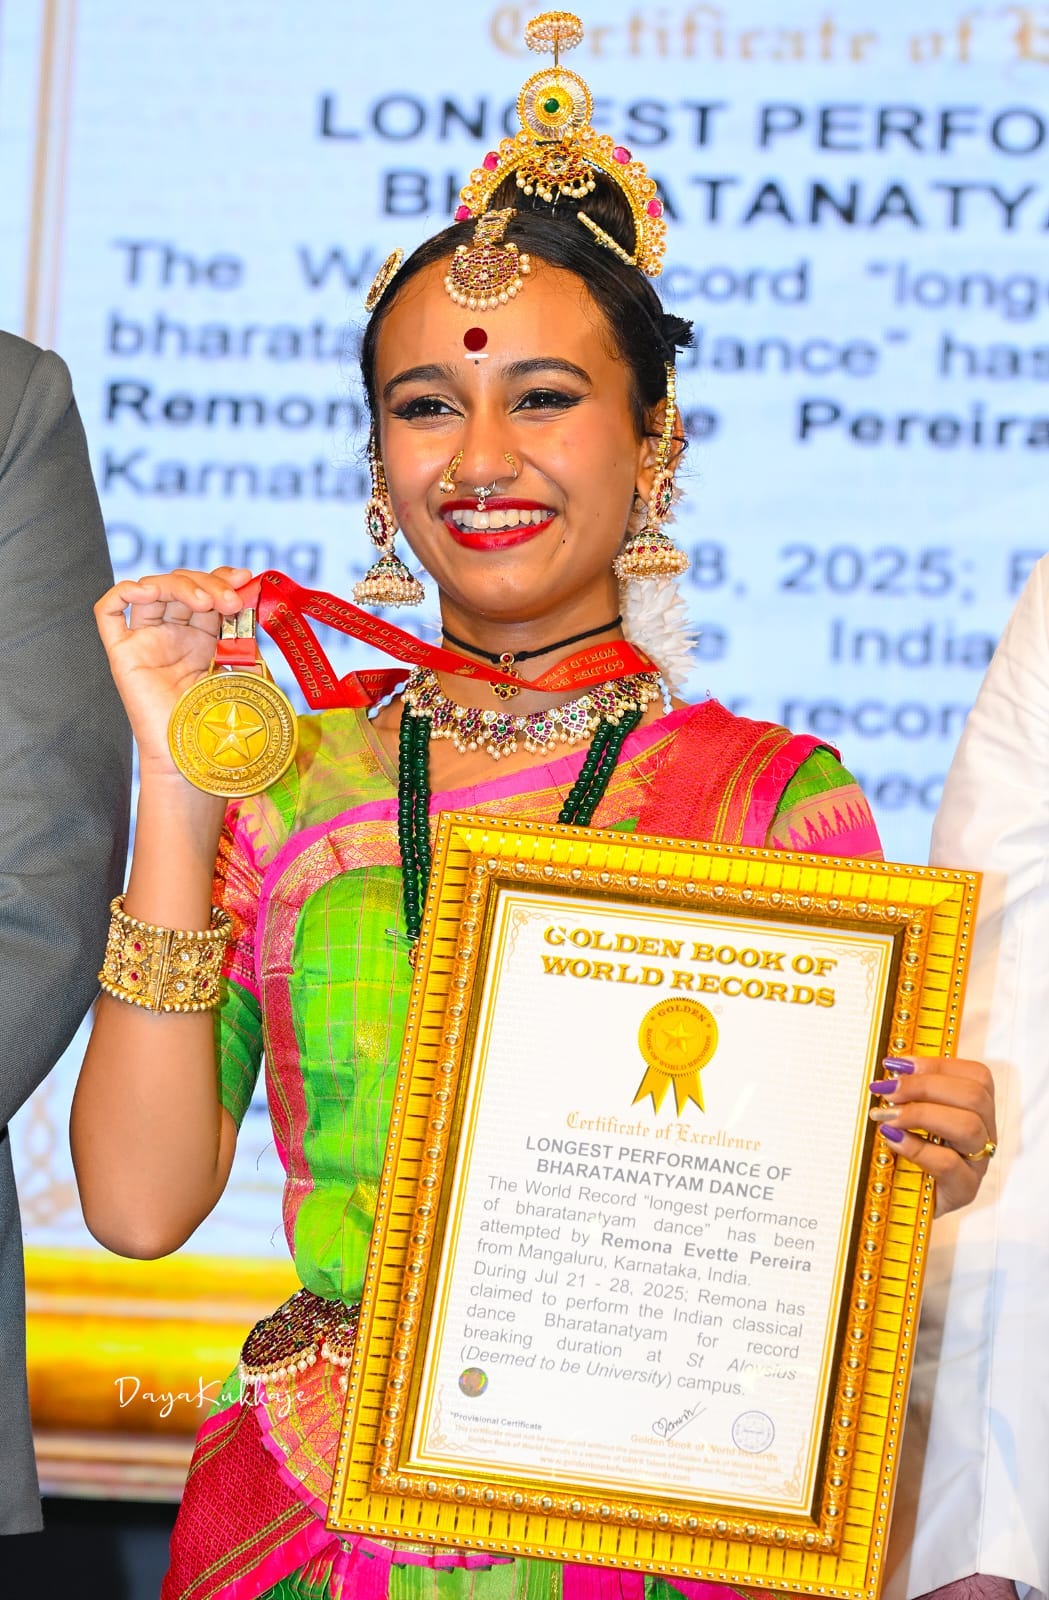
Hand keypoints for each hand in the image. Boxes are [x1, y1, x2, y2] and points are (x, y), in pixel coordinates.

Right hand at [94, 567, 250, 777]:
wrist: (194, 756)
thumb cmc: (221, 721)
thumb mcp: (243, 667)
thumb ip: (244, 633)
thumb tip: (253, 592)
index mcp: (203, 635)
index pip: (207, 590)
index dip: (223, 578)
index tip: (246, 580)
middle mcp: (174, 633)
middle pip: (183, 585)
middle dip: (209, 584)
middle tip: (231, 601)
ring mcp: (147, 640)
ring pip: (153, 589)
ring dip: (181, 585)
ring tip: (207, 602)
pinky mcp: (123, 653)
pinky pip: (109, 612)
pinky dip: (125, 592)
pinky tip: (149, 592)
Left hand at [869, 1054, 996, 1216]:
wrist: (907, 1205)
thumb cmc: (908, 1156)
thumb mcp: (911, 1120)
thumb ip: (910, 1095)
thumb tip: (889, 1070)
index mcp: (977, 1111)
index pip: (976, 1076)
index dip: (936, 1065)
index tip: (896, 1065)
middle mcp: (984, 1134)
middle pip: (975, 1097)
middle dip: (924, 1086)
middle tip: (887, 1091)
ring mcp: (977, 1164)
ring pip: (968, 1127)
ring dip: (920, 1114)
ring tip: (886, 1116)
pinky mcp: (963, 1190)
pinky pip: (948, 1163)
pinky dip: (916, 1147)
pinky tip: (892, 1140)